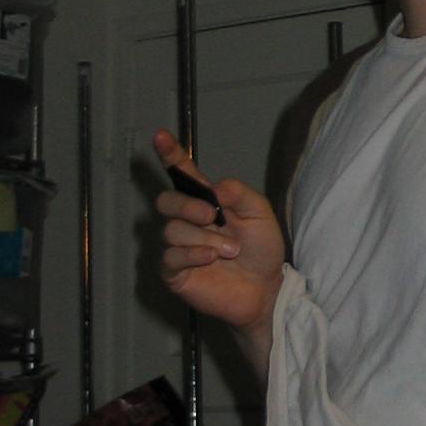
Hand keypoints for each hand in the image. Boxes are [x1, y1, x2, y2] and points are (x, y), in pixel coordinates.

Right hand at [152, 129, 284, 349]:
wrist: (266, 290)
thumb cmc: (262, 250)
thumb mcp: (260, 215)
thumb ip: (240, 194)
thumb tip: (213, 187)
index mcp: (206, 201)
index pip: (182, 173)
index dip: (170, 154)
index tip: (159, 135)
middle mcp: (188, 221)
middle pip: (167, 201)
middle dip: (186, 205)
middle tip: (211, 216)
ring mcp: (179, 247)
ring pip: (172, 231)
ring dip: (205, 238)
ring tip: (230, 251)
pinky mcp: (175, 272)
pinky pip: (171, 256)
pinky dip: (193, 254)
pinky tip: (211, 258)